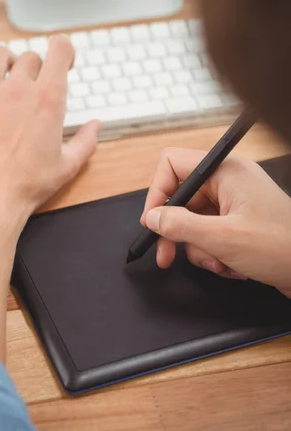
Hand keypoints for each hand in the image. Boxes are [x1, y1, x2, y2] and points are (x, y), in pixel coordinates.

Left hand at [0, 37, 99, 235]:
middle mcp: (17, 89)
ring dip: (6, 60)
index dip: (65, 50)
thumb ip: (86, 141)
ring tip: (9, 74)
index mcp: (48, 99)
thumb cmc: (28, 185)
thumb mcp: (68, 166)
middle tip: (38, 85)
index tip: (65, 63)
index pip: (59, 49)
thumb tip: (96, 125)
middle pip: (30, 56)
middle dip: (38, 66)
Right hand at [142, 148, 290, 297]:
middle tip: (167, 256)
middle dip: (177, 231)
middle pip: (180, 198)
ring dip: (199, 248)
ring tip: (219, 263)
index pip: (172, 165)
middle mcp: (228, 180)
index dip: (157, 192)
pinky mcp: (238, 220)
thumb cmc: (282, 246)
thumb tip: (153, 218)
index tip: (153, 221)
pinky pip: (208, 233)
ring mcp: (233, 200)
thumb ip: (180, 225)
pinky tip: (231, 265)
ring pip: (192, 220)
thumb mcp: (222, 238)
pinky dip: (213, 252)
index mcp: (225, 170)